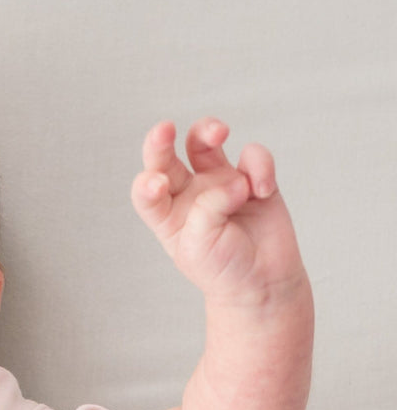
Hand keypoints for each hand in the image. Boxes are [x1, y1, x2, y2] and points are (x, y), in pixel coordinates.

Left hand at [131, 118, 305, 306]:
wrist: (262, 281)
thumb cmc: (222, 268)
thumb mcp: (200, 246)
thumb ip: (207, 209)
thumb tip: (234, 180)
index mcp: (166, 215)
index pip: (146, 191)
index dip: (146, 182)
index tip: (157, 184)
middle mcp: (188, 194)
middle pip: (166, 156)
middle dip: (161, 140)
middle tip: (165, 129)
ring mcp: (219, 182)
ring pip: (205, 142)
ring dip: (208, 130)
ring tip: (219, 134)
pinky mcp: (252, 177)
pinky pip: (252, 156)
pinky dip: (260, 166)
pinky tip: (263, 191)